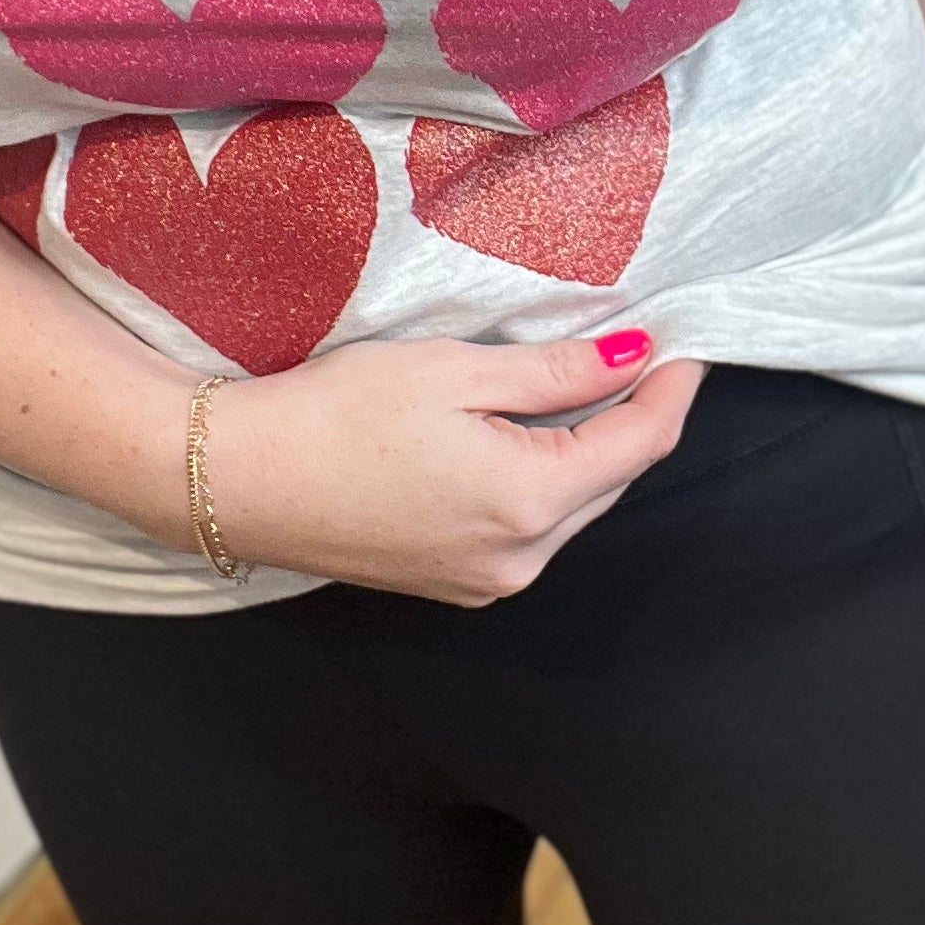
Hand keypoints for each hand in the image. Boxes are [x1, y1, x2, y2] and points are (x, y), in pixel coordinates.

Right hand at [197, 334, 704, 603]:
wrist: (237, 481)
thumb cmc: (335, 415)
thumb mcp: (455, 372)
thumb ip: (556, 372)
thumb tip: (634, 357)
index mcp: (528, 502)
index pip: (639, 443)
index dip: (672, 388)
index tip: (688, 340)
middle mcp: (519, 558)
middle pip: (612, 480)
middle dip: (636, 416)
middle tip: (646, 350)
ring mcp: (486, 581)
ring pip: (573, 506)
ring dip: (591, 450)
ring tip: (592, 382)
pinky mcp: (454, 583)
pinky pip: (529, 529)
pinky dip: (546, 480)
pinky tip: (529, 435)